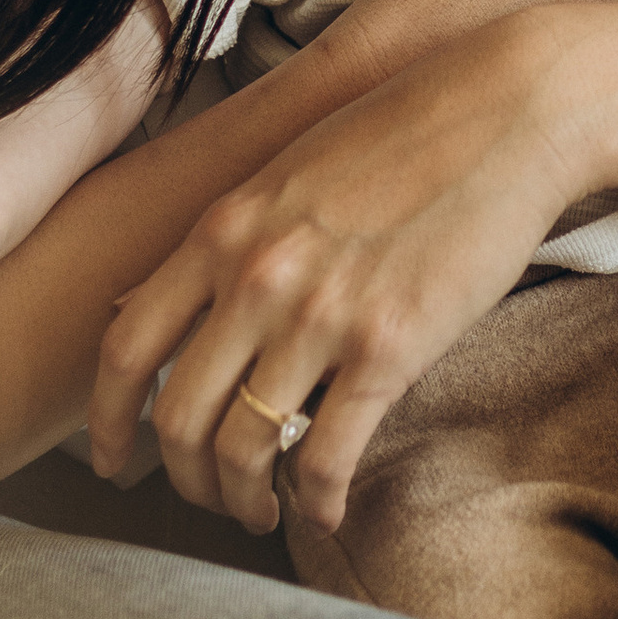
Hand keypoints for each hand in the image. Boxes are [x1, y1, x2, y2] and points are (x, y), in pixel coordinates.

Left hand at [88, 12, 596, 533]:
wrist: (510, 107)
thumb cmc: (408, 129)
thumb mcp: (290, 169)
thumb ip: (230, 237)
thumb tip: (163, 297)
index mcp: (223, 230)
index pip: (125, 347)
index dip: (107, 420)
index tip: (114, 459)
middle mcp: (257, 277)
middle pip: (177, 418)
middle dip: (184, 478)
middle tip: (208, 497)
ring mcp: (320, 316)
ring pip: (244, 449)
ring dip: (246, 499)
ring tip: (265, 511)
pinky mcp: (390, 347)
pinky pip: (329, 455)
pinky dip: (320, 500)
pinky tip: (327, 508)